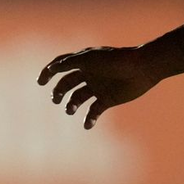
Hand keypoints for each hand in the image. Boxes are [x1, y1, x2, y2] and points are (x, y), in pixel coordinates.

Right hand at [37, 46, 156, 128]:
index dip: (48, 73)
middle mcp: (89, 74)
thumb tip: (51, 68)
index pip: (60, 66)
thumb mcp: (89, 59)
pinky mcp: (108, 99)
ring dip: (71, 105)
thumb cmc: (116, 60)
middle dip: (58, 92)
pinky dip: (89, 119)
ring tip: (70, 110)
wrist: (143, 68)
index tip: (40, 82)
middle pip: (67, 84)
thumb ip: (69, 63)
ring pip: (77, 98)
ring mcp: (98, 87)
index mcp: (83, 62)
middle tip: (56, 100)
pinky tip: (87, 124)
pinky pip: (94, 111)